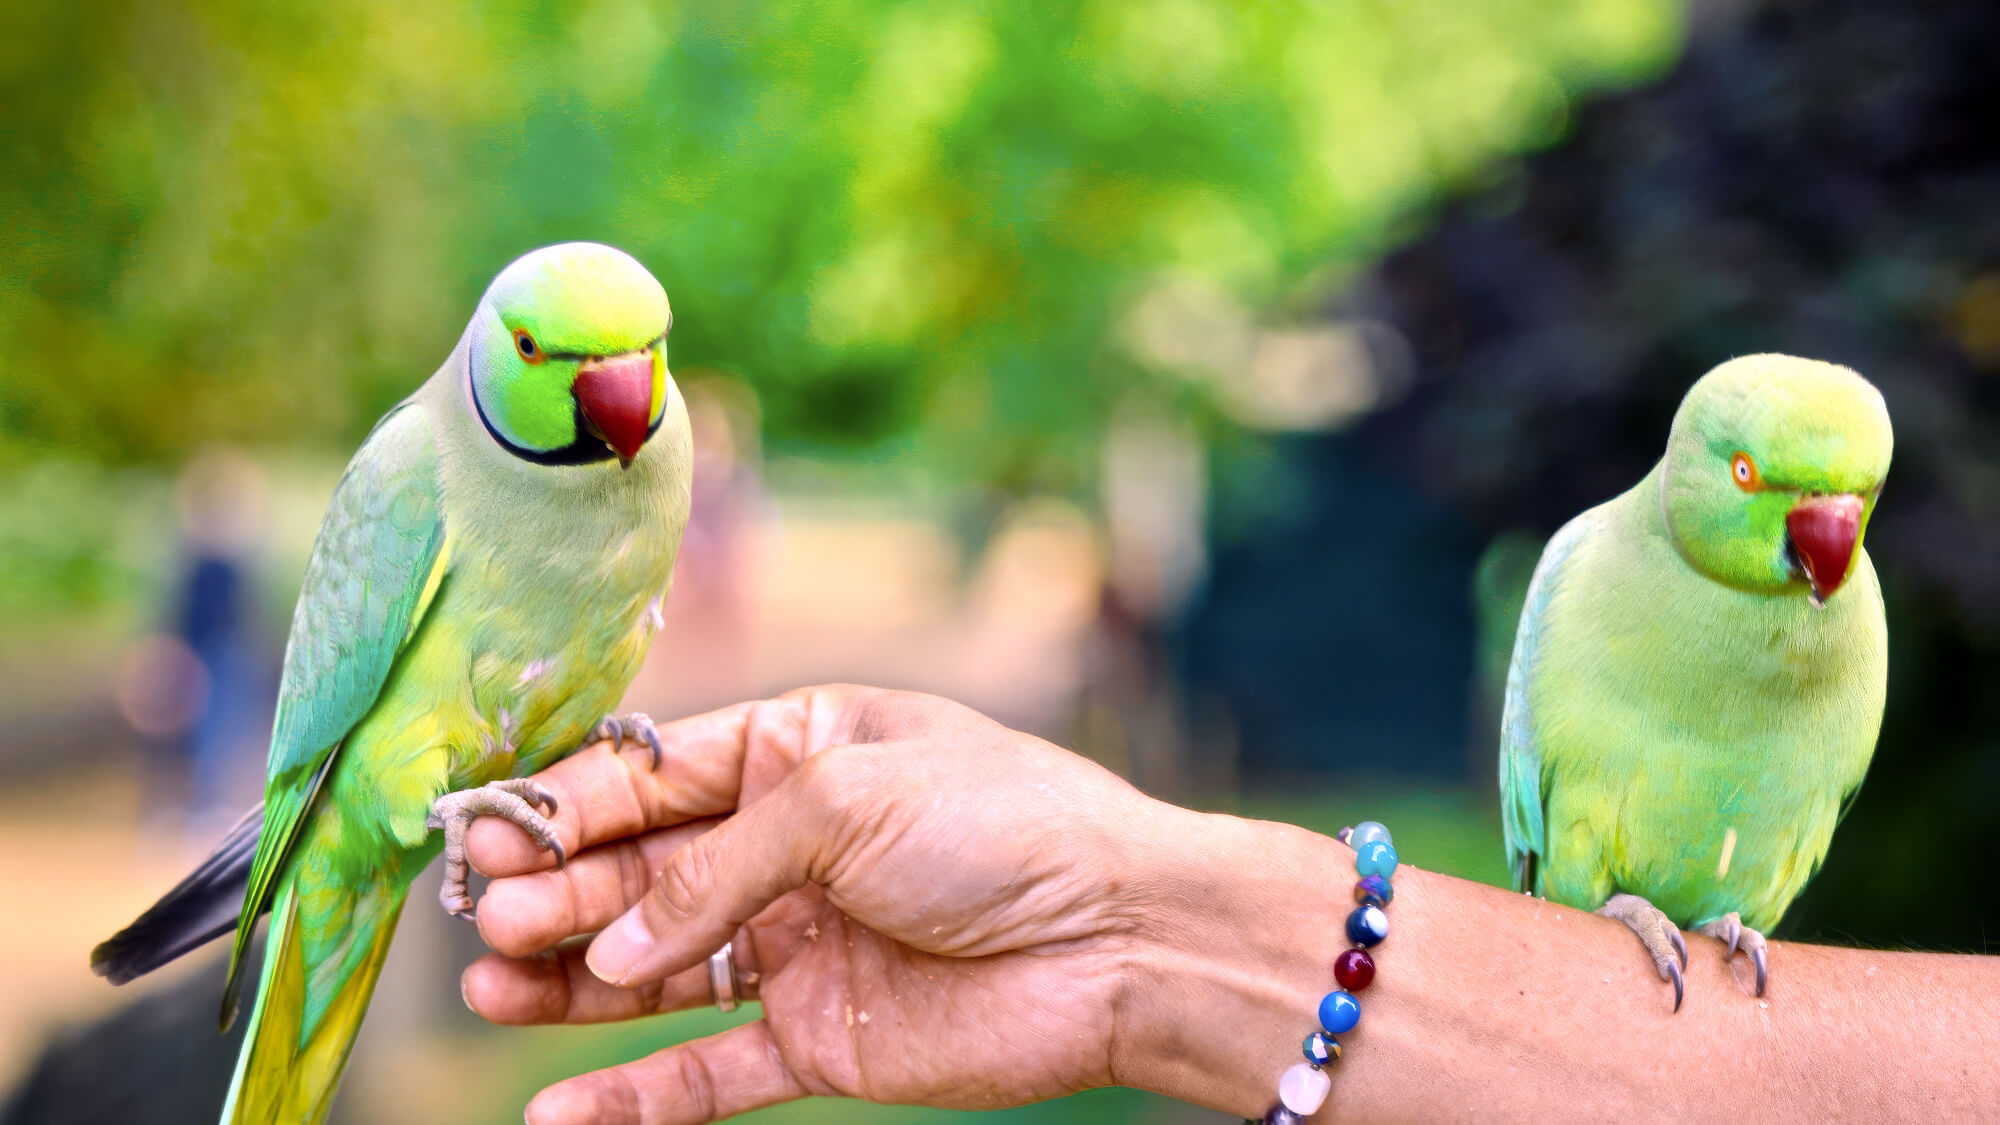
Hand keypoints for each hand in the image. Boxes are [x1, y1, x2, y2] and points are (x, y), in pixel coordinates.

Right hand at [459, 685, 1197, 1123]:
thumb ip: (717, 865)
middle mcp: (789, 844)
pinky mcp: (818, 1035)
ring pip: (653, 970)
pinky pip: (706, 1070)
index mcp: (800, 750)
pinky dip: (634, 1095)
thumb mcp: (849, 799)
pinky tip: (559, 1112)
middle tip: (488, 917)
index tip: (481, 833)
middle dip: (557, 892)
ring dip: (568, 986)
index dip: (566, 805)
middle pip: (639, 872)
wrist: (1121, 936)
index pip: (653, 776)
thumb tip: (611, 949)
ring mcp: (798, 942)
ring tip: (490, 992)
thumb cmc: (1004, 823)